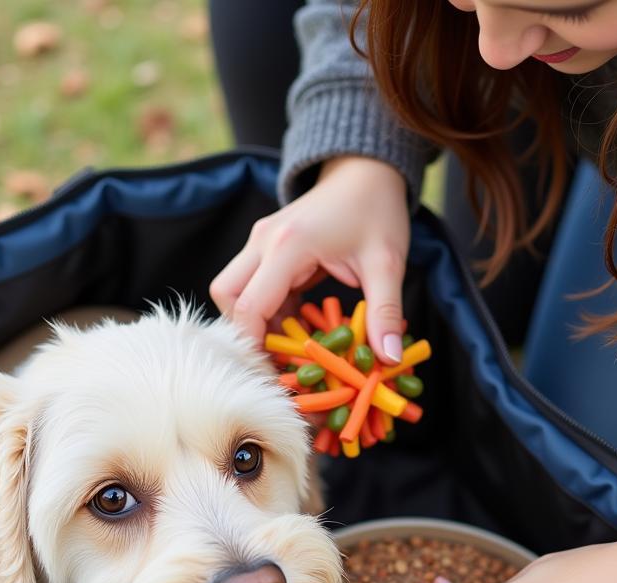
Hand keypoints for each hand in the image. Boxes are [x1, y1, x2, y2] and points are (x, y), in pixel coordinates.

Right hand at [210, 156, 410, 362]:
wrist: (367, 170)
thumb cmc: (377, 210)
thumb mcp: (387, 264)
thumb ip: (385, 312)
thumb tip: (388, 360)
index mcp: (287, 246)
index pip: (249, 307)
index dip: (255, 347)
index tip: (277, 377)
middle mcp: (263, 241)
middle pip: (228, 297)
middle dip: (247, 332)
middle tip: (282, 358)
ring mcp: (261, 242)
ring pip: (235, 292)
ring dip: (259, 322)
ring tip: (296, 343)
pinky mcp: (267, 247)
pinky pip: (254, 287)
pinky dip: (270, 310)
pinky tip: (301, 324)